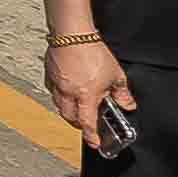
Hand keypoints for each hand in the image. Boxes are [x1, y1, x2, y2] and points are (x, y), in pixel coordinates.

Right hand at [44, 31, 136, 150]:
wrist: (72, 33)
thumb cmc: (92, 51)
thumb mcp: (115, 74)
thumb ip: (122, 93)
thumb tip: (128, 104)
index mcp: (86, 95)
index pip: (87, 122)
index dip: (91, 135)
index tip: (94, 142)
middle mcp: (69, 93)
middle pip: (69, 117)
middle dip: (77, 124)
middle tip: (85, 124)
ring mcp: (57, 84)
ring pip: (59, 106)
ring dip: (67, 111)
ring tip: (76, 108)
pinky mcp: (49, 74)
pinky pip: (52, 91)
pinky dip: (59, 95)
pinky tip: (65, 90)